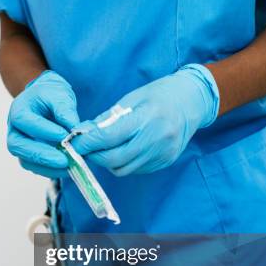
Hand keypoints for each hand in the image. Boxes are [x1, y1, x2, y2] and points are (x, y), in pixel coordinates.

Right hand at [7, 70, 80, 177]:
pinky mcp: (29, 156)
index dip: (43, 130)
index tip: (63, 135)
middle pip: (18, 146)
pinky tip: (68, 168)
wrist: (47, 101)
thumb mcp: (59, 93)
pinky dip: (51, 170)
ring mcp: (20, 145)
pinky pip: (35, 167)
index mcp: (18, 110)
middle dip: (41, 155)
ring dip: (47, 167)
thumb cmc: (50, 96)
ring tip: (69, 166)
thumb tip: (74, 129)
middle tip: (64, 160)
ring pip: (26, 161)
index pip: (24, 121)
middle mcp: (14, 130)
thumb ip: (65, 109)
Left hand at [72, 64, 219, 175]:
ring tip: (105, 148)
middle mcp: (157, 139)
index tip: (73, 144)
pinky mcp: (165, 162)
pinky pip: (135, 170)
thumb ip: (106, 119)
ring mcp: (162, 153)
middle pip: (114, 159)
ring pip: (123, 169)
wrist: (192, 101)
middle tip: (86, 148)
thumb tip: (82, 133)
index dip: (87, 143)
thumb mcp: (130, 99)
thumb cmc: (158, 95)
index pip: (108, 137)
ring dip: (108, 162)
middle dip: (95, 156)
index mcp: (147, 117)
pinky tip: (124, 149)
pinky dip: (123, 163)